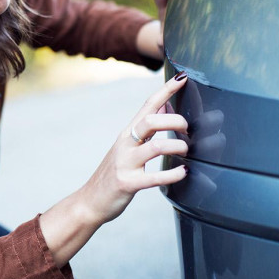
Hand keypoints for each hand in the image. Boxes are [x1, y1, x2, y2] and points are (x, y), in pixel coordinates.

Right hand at [80, 72, 188, 224]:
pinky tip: (184, 173)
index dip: (166, 90)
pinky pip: (154, 177)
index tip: (183, 78)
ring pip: (154, 147)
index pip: (148, 105)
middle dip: (175, 121)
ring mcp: (125, 163)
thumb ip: (146, 128)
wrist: (90, 201)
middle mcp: (125, 144)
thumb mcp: (127, 146)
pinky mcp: (127, 183)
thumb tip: (165, 105)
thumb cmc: (114, 173)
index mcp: (127, 133)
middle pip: (150, 121)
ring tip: (187, 152)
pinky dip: (173, 174)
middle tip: (188, 130)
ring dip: (176, 146)